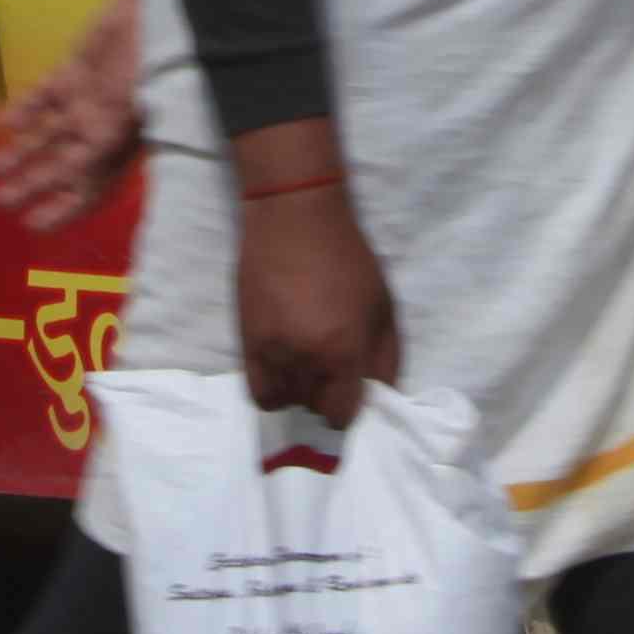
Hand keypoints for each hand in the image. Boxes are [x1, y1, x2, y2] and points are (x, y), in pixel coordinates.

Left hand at [0, 0, 140, 230]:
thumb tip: (80, 187)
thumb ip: (102, 154)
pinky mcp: (75, 71)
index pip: (88, 189)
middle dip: (31, 184)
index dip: (63, 210)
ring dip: (21, 152)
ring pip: (48, 134)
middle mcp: (100, 131)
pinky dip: (26, 109)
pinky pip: (45, 95)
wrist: (159, 19)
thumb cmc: (152, 72)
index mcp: (117, 149)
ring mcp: (86, 100)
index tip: (33, 224)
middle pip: (61, 165)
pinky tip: (5, 121)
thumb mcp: (129, 122)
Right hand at [227, 120, 396, 422]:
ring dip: (299, 390)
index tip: (350, 392)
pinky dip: (272, 391)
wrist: (293, 218)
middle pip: (314, 407)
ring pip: (286, 400)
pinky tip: (282, 370)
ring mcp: (273, 353)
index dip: (349, 408)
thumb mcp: (384, 305)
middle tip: (330, 369)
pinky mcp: (247, 342)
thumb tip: (380, 397)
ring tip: (305, 364)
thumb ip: (386, 358)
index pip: (343, 415)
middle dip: (325, 395)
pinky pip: (258, 393)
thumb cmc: (347, 258)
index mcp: (345, 352)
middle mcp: (307, 360)